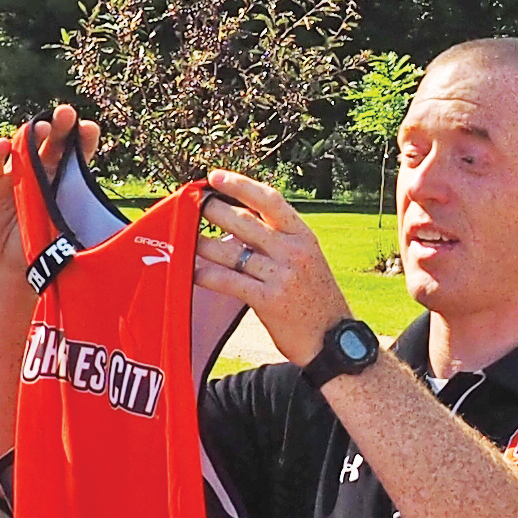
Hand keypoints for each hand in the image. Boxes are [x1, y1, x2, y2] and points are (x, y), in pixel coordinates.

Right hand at [0, 106, 100, 285]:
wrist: (8, 275)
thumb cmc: (43, 255)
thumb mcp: (69, 238)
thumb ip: (85, 226)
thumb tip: (123, 231)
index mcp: (65, 184)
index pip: (77, 155)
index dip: (82, 139)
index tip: (89, 128)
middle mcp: (41, 175)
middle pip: (52, 144)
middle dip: (60, 127)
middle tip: (67, 113)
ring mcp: (15, 178)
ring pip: (23, 148)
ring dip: (31, 135)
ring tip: (41, 127)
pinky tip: (3, 145)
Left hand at [195, 167, 356, 363]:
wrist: (333, 341)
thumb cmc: (316, 300)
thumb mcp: (307, 260)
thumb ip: (279, 241)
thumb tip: (239, 222)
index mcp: (303, 236)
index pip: (269, 200)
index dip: (239, 185)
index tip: (214, 177)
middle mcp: (293, 251)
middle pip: (243, 221)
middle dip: (211, 210)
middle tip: (190, 206)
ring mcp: (281, 275)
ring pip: (230, 251)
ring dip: (202, 243)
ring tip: (184, 238)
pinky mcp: (268, 301)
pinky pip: (228, 281)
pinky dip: (205, 274)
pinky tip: (190, 271)